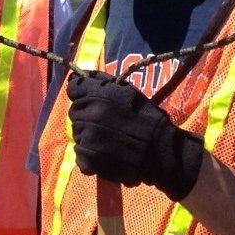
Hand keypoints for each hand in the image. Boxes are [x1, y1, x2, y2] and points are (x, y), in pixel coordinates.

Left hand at [66, 69, 205, 198]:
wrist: (161, 150)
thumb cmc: (147, 118)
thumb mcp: (127, 91)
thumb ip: (100, 81)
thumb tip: (75, 76)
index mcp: (99, 93)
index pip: (74, 89)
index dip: (82, 95)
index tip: (92, 102)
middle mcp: (90, 113)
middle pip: (74, 112)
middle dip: (86, 116)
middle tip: (106, 124)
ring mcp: (87, 136)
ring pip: (77, 133)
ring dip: (89, 136)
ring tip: (109, 140)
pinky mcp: (88, 158)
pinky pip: (79, 155)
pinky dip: (89, 157)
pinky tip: (105, 155)